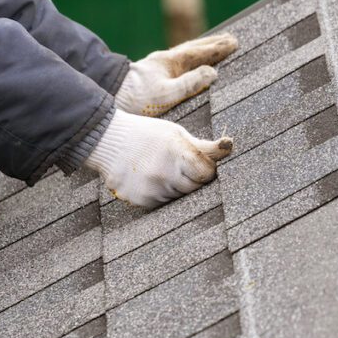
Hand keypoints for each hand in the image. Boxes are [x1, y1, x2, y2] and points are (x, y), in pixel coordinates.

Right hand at [86, 110, 232, 208]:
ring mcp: (151, 189)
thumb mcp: (176, 134)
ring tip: (160, 169)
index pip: (207, 174)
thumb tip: (230, 146)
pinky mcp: (141, 200)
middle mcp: (164, 173)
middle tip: (179, 166)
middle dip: (192, 179)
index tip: (199, 163)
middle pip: (195, 188)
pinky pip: (162, 203)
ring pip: (179, 197)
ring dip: (176, 187)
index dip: (206, 169)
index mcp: (177, 152)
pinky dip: (160, 193)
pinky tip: (149, 178)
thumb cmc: (148, 135)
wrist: (107, 141)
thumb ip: (203, 146)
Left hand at [116, 33, 238, 116]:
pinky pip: (178, 62)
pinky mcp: (152, 76)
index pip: (200, 52)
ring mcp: (158, 67)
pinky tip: (188, 65)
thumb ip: (190, 83)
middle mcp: (165, 61)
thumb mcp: (167, 93)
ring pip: (185, 54)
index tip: (234, 42)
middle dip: (212, 44)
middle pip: (193, 49)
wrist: (109, 97)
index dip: (217, 48)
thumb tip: (212, 72)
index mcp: (170, 62)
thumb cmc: (137, 99)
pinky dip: (189, 59)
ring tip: (213, 48)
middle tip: (230, 39)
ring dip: (201, 50)